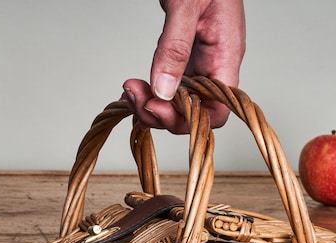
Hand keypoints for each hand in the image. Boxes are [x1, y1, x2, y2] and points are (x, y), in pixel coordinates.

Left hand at [122, 0, 245, 132]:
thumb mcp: (186, 4)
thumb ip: (175, 47)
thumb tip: (164, 90)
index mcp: (226, 56)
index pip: (216, 110)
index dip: (189, 119)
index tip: (160, 106)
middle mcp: (213, 67)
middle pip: (191, 114)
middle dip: (160, 114)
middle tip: (135, 98)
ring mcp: (197, 66)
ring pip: (175, 105)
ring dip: (148, 106)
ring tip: (129, 90)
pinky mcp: (181, 62)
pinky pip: (166, 89)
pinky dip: (147, 93)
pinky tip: (133, 87)